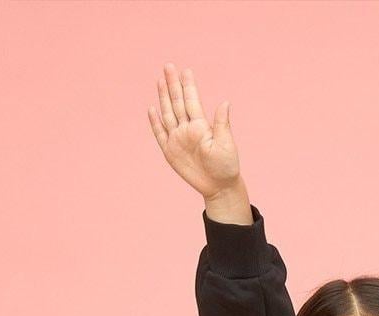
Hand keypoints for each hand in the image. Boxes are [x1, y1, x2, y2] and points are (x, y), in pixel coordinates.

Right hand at [147, 64, 241, 200]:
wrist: (219, 187)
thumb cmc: (226, 166)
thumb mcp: (226, 144)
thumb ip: (222, 123)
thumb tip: (225, 102)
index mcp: (201, 126)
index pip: (192, 101)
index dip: (188, 86)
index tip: (186, 70)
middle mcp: (187, 129)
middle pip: (177, 103)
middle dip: (172, 85)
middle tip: (168, 66)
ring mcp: (178, 139)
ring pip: (168, 114)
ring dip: (163, 97)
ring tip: (160, 80)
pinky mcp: (170, 152)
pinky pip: (160, 135)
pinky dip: (155, 123)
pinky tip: (152, 109)